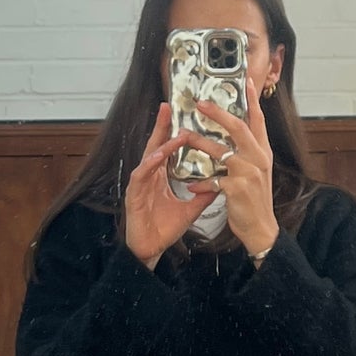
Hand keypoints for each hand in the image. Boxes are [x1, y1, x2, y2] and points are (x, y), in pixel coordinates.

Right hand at [124, 102, 213, 268]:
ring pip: (149, 158)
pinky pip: (141, 176)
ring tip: (172, 131)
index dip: (174, 131)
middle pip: (156, 146)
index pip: (169, 149)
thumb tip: (221, 182)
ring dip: (160, 143)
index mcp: (161, 176)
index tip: (184, 115)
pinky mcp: (133, 195)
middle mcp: (149, 175)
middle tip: (168, 106)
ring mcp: (140, 184)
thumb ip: (204, 195)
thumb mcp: (189, 209)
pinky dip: (148, 165)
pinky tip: (156, 157)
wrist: (150, 249)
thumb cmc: (163, 228)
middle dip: (162, 126)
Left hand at [195, 68, 279, 260]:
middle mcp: (259, 158)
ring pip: (220, 151)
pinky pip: (212, 180)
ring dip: (199, 144)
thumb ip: (249, 153)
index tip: (245, 82)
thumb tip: (236, 135)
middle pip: (238, 128)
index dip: (252, 101)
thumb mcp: (257, 172)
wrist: (261, 228)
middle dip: (218, 113)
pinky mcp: (237, 189)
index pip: (258, 121)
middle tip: (200, 103)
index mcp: (263, 152)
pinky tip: (192, 185)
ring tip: (183, 137)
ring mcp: (249, 173)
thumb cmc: (255, 199)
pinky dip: (201, 182)